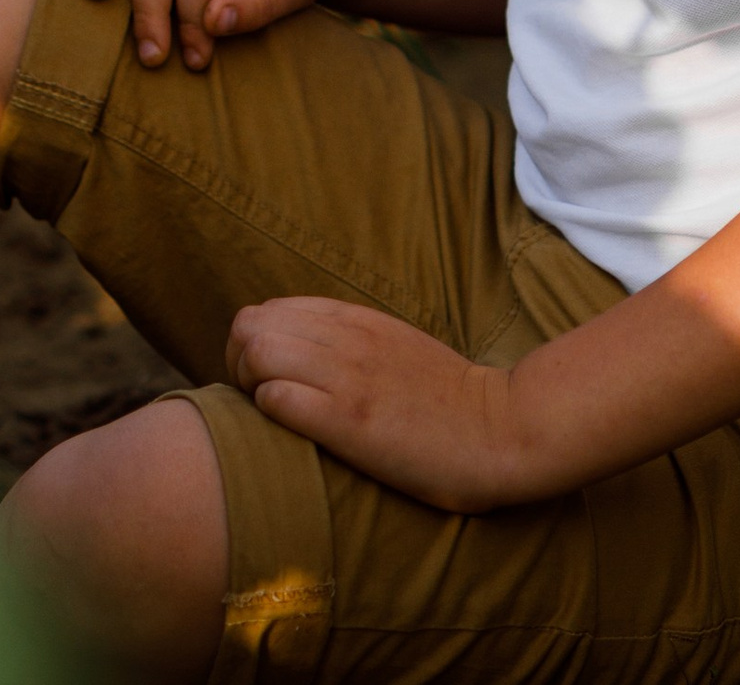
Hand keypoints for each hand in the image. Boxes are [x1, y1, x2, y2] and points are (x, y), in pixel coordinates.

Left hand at [227, 296, 529, 514]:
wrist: (502, 429)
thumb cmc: (446, 400)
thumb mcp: (392, 346)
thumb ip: (350, 339)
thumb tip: (303, 349)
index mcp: (354, 318)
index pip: (268, 309)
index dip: (252, 346)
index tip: (266, 381)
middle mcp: (344, 338)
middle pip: (249, 325)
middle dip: (237, 364)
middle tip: (258, 401)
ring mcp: (347, 376)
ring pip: (256, 352)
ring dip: (249, 386)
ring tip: (272, 417)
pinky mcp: (351, 421)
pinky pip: (279, 398)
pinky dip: (270, 412)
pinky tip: (293, 431)